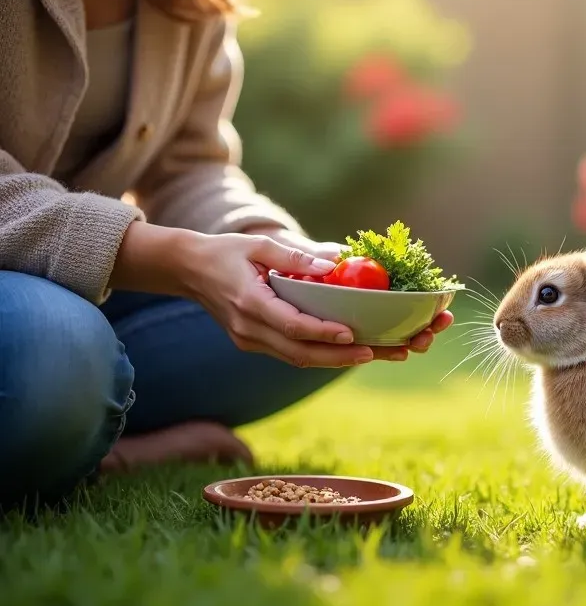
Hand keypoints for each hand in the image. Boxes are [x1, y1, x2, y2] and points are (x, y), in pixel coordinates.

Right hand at [113, 223, 452, 365]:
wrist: (187, 271)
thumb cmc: (226, 252)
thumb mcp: (258, 244)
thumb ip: (295, 256)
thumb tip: (336, 261)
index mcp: (249, 303)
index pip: (290, 325)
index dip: (322, 332)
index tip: (351, 334)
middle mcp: (250, 330)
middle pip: (301, 353)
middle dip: (342, 356)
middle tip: (379, 353)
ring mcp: (251, 341)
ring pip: (300, 359)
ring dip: (338, 360)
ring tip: (377, 355)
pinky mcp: (256, 344)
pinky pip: (294, 354)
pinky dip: (323, 355)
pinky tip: (353, 351)